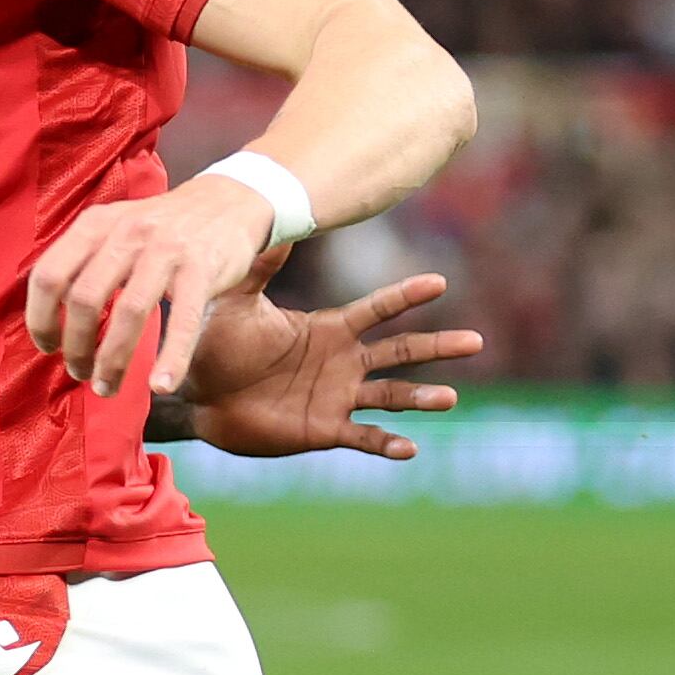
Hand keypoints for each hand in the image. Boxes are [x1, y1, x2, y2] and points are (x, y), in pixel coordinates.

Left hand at [25, 177, 276, 399]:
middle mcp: (127, 233)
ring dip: (113, 361)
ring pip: (129, 313)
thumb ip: (82, 262)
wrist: (228, 201)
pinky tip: (160, 385)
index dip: (40, 319)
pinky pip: (184, 321)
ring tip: (107, 386)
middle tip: (80, 372)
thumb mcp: (114, 228)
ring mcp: (166, 250)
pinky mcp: (202, 269)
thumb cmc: (160, 228)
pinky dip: (171, 358)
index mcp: (95, 225)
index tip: (48, 347)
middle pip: (84, 300)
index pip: (49, 276)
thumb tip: (48, 317)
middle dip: (76, 348)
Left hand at [175, 272, 482, 460]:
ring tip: (449, 398)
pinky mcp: (325, 431)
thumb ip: (259, 268)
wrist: (199, 396)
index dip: (407, 297)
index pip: (378, 309)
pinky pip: (363, 437)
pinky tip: (410, 448)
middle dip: (437, 347)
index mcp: (330, 328)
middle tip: (475, 341)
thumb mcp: (238, 302)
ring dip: (421, 398)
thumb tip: (274, 226)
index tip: (440, 283)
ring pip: (391, 396)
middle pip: (400, 352)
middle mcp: (343, 362)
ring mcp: (338, 397)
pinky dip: (386, 443)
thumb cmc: (218, 345)